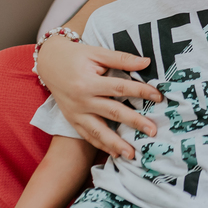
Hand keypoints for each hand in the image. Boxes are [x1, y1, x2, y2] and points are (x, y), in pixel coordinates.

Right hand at [36, 35, 161, 158]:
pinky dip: (101, 145)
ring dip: (116, 144)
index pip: (120, 88)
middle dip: (134, 122)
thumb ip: (121, 59)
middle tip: (152, 131)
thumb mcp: (97, 53)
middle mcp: (81, 101)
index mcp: (88, 82)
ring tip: (132, 154)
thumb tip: (146, 62)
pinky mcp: (72, 120)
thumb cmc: (75, 56)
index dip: (141, 92)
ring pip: (98, 131)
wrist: (49, 63)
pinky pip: (87, 135)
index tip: (159, 97)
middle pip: (112, 112)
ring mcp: (75, 113)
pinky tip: (115, 153)